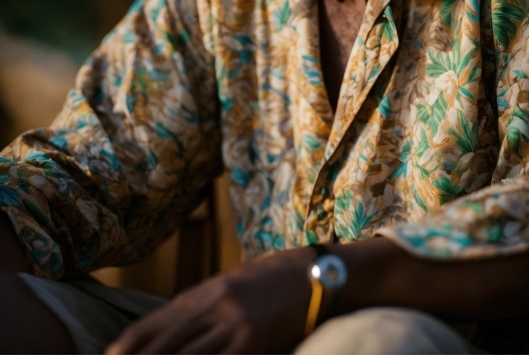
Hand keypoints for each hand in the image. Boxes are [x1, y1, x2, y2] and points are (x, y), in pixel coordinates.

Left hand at [106, 246, 313, 353]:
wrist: (311, 273)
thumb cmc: (269, 282)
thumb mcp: (229, 287)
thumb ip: (200, 308)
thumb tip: (167, 333)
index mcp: (204, 291)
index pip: (156, 321)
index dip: (130, 343)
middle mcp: (214, 304)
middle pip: (166, 343)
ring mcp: (233, 323)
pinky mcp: (254, 341)